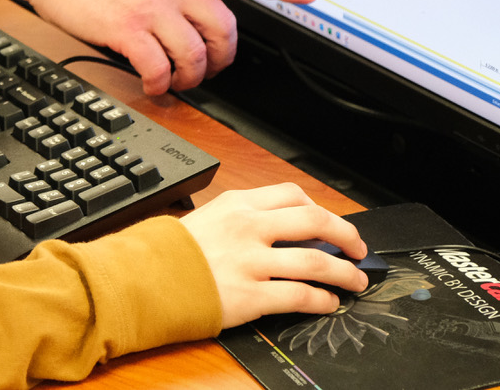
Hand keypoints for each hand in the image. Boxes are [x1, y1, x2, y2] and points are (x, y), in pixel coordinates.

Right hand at [30, 0, 317, 95]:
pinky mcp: (128, 30)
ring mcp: (152, 7)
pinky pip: (159, 68)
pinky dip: (159, 84)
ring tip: (177, 82)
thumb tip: (184, 1)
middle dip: (222, 59)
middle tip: (209, 70)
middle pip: (225, 30)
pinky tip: (151, 84)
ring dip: (192, 78)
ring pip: (196, 55)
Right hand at [180, 184, 367, 327]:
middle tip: (357, 249)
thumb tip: (279, 232)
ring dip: (345, 273)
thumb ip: (241, 221)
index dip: (321, 209)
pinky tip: (328, 303)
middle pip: (315, 222)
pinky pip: (300, 296)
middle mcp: (248, 228)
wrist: (142, 279)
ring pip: (316, 261)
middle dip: (346, 235)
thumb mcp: (206, 219)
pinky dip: (322, 300)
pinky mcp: (251, 295)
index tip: (330, 224)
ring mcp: (251, 262)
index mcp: (237, 205)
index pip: (293, 196)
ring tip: (355, 281)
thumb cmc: (169, 252)